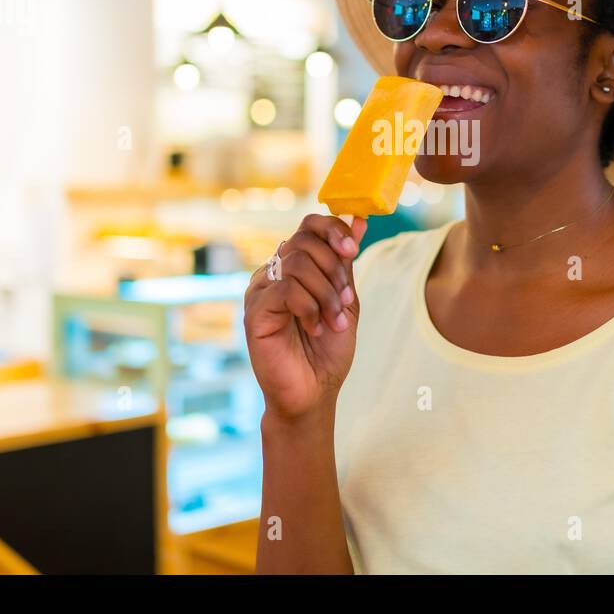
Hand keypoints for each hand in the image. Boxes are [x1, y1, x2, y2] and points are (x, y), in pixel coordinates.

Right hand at [244, 214, 367, 421]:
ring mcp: (260, 290)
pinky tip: (315, 329)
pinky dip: (310, 308)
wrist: (314, 392)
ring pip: (298, 263)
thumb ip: (346, 263)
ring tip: (334, 321)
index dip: (333, 230)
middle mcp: (274, 273)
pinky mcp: (254, 311)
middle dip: (335, 269)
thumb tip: (359, 220)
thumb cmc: (327, 350)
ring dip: (326, 293)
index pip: (309, 226)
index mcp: (295, 267)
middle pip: (304, 240)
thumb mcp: (345, 300)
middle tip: (346, 301)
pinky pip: (286, 289)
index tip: (352, 249)